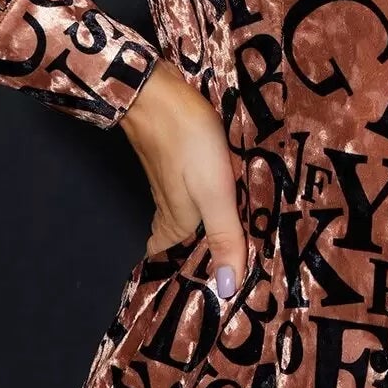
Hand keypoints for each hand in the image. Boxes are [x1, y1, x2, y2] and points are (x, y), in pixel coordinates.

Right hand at [119, 61, 247, 295]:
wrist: (157, 91)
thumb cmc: (189, 143)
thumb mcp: (214, 193)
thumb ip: (224, 237)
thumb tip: (226, 292)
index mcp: (177, 223)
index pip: (175, 262)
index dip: (192, 277)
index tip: (212, 296)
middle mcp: (168, 209)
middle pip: (179, 242)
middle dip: (197, 257)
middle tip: (228, 273)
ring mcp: (168, 184)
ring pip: (183, 217)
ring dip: (201, 230)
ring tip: (230, 243)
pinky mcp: (173, 161)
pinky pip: (188, 194)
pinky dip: (201, 203)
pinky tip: (218, 199)